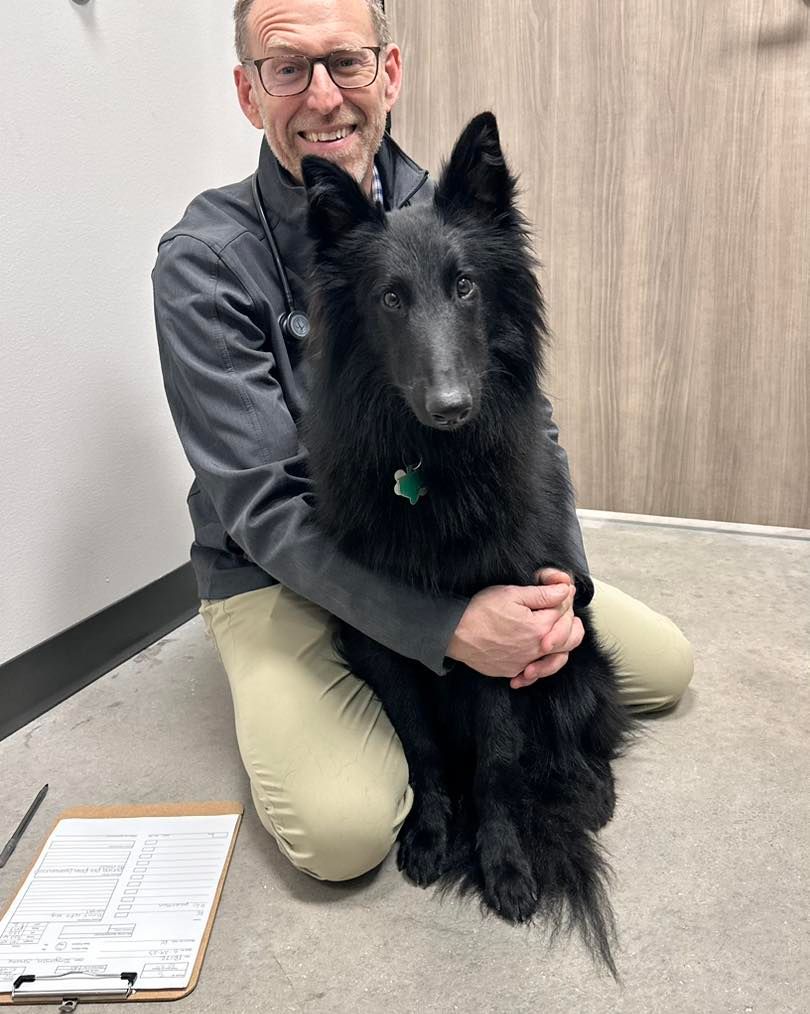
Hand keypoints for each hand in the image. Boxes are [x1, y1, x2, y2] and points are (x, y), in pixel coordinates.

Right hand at [446, 580, 574, 678]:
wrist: (454, 633)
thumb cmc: (480, 611)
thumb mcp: (512, 594)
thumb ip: (543, 593)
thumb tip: (566, 590)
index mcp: (540, 628)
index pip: (565, 613)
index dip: (564, 597)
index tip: (559, 588)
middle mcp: (536, 650)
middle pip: (570, 639)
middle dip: (569, 622)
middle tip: (562, 610)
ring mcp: (524, 663)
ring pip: (556, 660)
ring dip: (561, 647)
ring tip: (556, 636)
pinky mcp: (512, 671)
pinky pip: (534, 673)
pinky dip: (539, 666)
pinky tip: (535, 659)